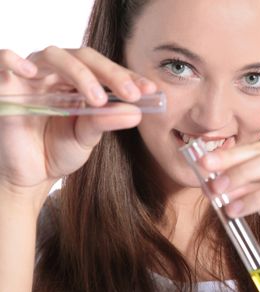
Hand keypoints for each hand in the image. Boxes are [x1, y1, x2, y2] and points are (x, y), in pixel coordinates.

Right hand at [0, 47, 155, 194]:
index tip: (151, 90)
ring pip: (53, 56)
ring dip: (80, 73)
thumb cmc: (57, 151)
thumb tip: (136, 112)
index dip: (128, 77)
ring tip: (98, 99)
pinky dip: (14, 60)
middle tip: (132, 95)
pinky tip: (31, 73)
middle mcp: (55, 74)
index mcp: (79, 82)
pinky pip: (3, 60)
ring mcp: (30, 76)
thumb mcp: (87, 137)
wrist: (28, 174)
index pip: (105, 70)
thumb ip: (107, 121)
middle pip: (84, 57)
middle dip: (111, 74)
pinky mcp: (5, 85)